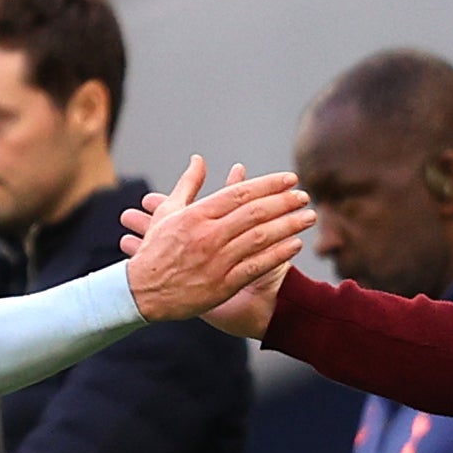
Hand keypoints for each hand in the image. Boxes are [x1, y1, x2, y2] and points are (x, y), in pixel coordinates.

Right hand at [117, 157, 312, 322]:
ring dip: (288, 226)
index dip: (268, 184)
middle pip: (255, 213)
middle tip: (305, 196)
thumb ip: (187, 185)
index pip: (240, 193)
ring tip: (309, 217)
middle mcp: (208, 235)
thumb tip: (198, 159)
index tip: (290, 179)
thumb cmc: (155, 250)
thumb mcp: (167, 213)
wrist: (143, 293)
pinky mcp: (223, 284)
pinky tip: (296, 245)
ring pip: (260, 238)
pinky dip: (278, 254)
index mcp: (196, 215)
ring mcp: (217, 260)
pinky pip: (256, 266)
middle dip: (284, 202)